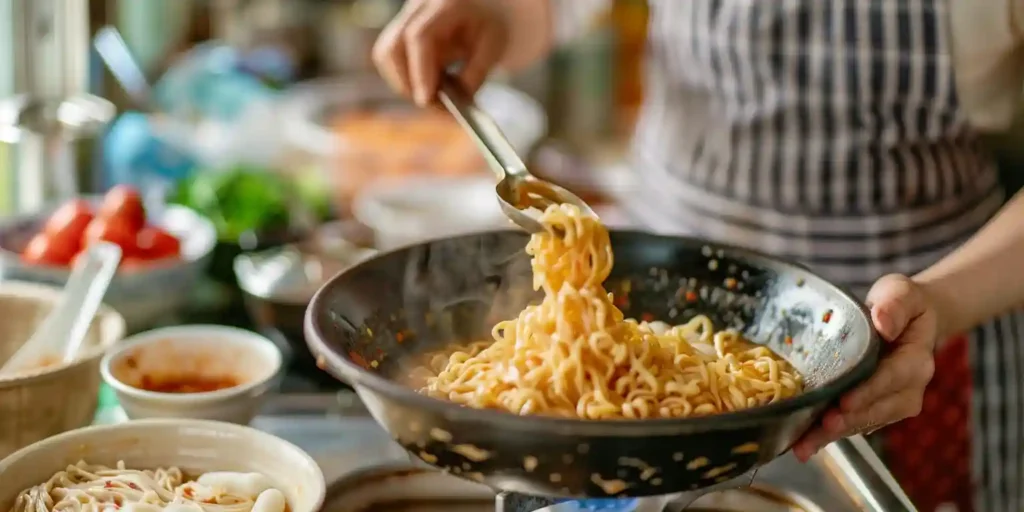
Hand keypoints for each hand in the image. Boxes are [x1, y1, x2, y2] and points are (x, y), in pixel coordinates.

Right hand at [372, 0, 510, 105]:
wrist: (488, 9)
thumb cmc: (493, 25)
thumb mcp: (494, 48)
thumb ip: (474, 75)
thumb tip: (455, 101)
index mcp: (445, 4)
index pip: (419, 37)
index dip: (420, 71)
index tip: (426, 100)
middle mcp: (418, 6)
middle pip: (392, 47)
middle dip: (405, 82)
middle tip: (429, 103)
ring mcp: (406, 17)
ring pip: (385, 54)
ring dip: (403, 82)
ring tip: (432, 94)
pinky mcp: (401, 29)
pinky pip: (391, 58)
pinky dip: (405, 77)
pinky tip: (429, 83)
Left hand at [792, 274, 938, 460]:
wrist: (910, 320)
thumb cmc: (901, 304)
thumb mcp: (901, 292)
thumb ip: (894, 305)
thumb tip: (883, 323)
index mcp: (916, 360)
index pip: (891, 378)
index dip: (867, 392)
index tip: (844, 403)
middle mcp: (909, 388)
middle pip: (875, 409)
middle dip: (844, 422)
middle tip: (816, 430)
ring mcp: (893, 403)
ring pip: (861, 422)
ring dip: (831, 435)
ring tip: (802, 445)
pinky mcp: (876, 410)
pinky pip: (852, 424)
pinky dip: (828, 434)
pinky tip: (804, 442)